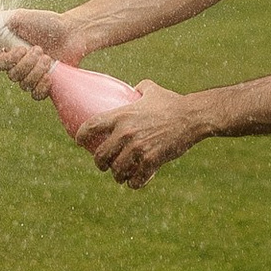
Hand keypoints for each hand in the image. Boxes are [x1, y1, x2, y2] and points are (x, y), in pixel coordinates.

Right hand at [0, 11, 84, 102]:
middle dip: (27, 63)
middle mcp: (17, 65)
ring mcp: (31, 76)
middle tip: (40, 49)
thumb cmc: (46, 22)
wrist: (72, 32)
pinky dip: (41, 87)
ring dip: (37, 71)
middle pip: (12, 76)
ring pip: (24, 85)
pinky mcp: (44, 85)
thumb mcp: (21, 16)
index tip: (22, 49)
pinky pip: (36, 95)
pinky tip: (49, 76)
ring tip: (48, 58)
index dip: (8, 61)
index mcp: (8, 51)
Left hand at [81, 81, 205, 190]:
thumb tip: (135, 88)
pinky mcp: (151, 162)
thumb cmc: (172, 102)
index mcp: (121, 115)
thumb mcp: (152, 90)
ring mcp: (137, 149)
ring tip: (121, 175)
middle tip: (104, 164)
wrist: (192, 117)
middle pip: (100, 156)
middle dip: (100, 163)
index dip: (80, 136)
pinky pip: (135, 180)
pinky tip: (135, 182)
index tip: (79, 141)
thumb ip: (140, 88)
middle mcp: (125, 133)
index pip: (90, 126)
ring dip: (117, 175)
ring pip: (117, 171)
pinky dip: (134, 183)